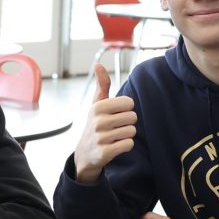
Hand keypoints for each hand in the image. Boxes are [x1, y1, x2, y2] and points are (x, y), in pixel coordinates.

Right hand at [71, 60, 137, 185]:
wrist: (85, 153)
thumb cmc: (96, 124)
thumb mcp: (97, 104)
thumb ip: (102, 84)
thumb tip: (98, 64)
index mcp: (98, 107)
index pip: (129, 103)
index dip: (126, 109)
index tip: (116, 114)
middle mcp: (98, 121)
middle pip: (132, 117)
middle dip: (127, 123)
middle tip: (115, 127)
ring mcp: (101, 137)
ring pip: (132, 131)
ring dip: (126, 134)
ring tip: (115, 136)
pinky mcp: (105, 152)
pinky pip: (129, 144)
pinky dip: (126, 146)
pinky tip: (115, 146)